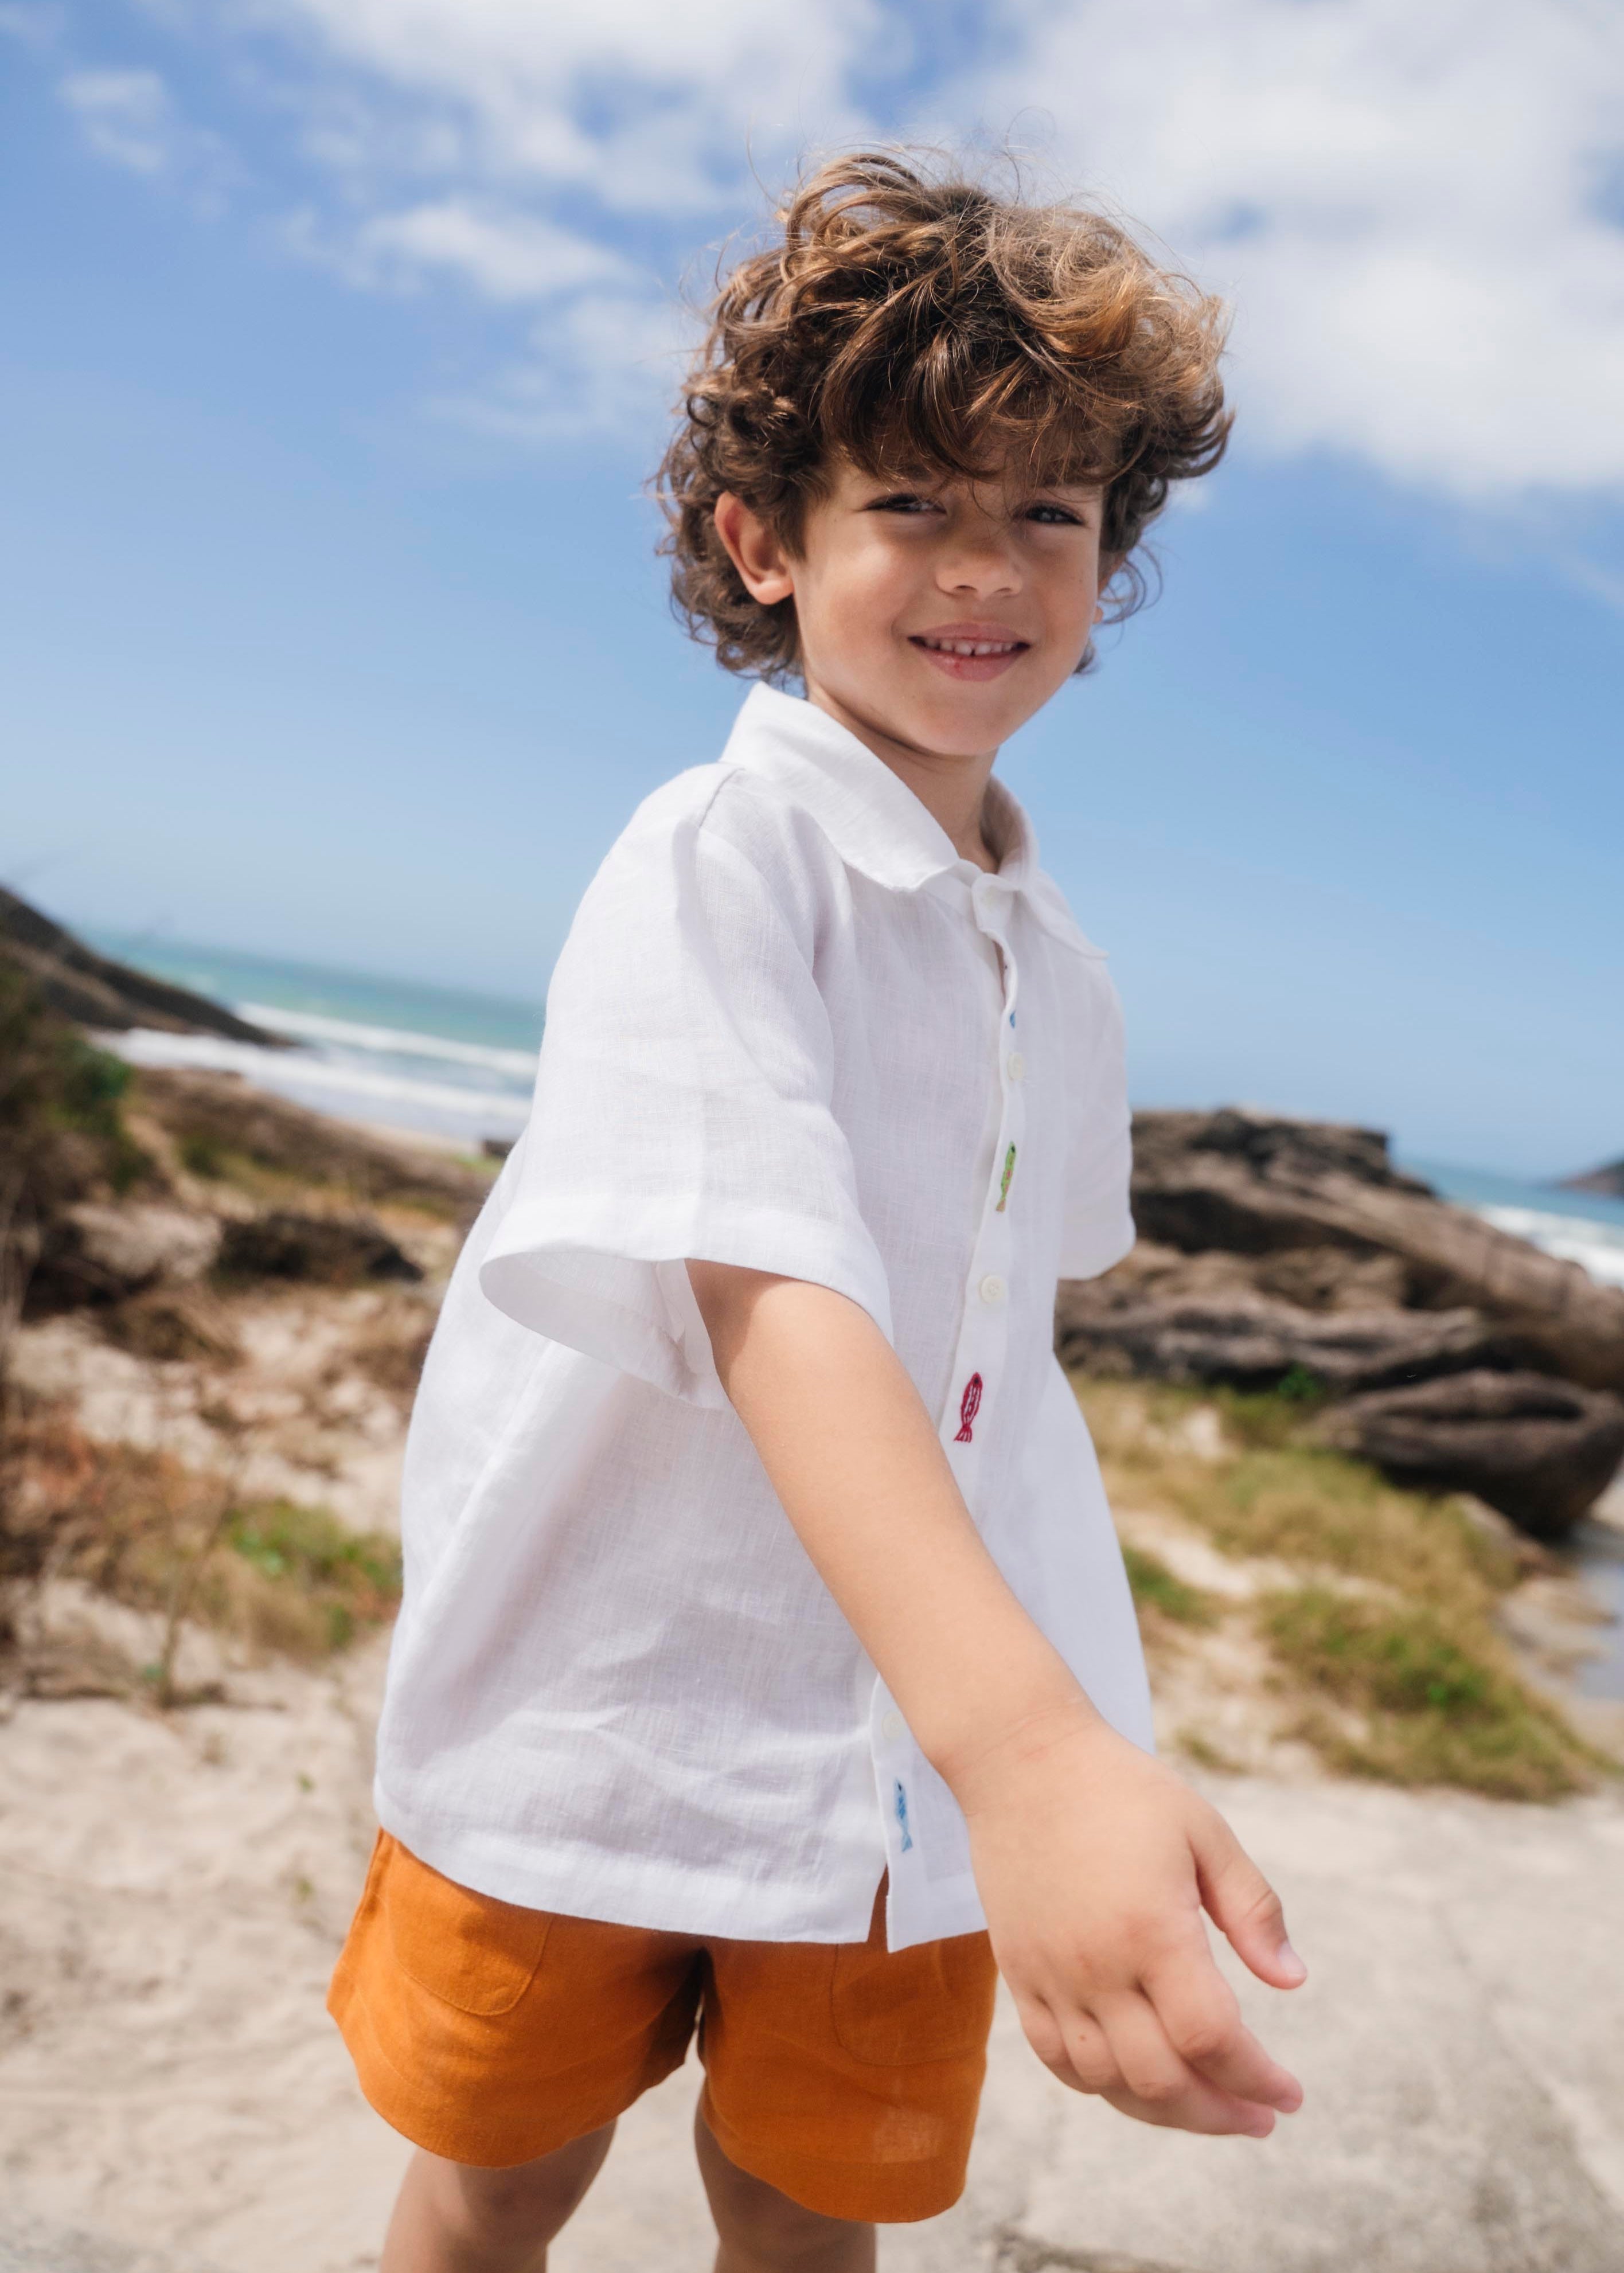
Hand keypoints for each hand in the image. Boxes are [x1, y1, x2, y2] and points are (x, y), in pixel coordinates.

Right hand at [953, 1704, 1306, 2136]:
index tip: (1290, 2094)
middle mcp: (1096, 1965)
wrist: (1019, 1759)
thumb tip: (1292, 1981)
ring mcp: (1049, 1975)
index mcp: (1151, 1929)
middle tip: (1259, 2114)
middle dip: (1221, 2113)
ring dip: (1164, 2111)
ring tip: (1206, 2105)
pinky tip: (1135, 2081)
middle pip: (1162, 2081)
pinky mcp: (1018, 1973)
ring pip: (1107, 2083)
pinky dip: (1100, 2086)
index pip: (1212, 2039)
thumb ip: (1251, 1909)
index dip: (1258, 2079)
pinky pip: (1056, 2058)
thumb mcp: (1203, 1831)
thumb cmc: (1120, 1788)